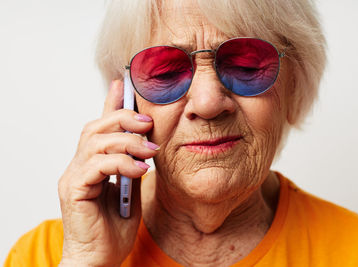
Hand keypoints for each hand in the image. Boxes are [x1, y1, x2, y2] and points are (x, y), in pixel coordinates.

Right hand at [58, 80, 157, 265]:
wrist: (99, 260)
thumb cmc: (113, 228)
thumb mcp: (130, 191)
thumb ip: (132, 167)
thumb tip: (144, 146)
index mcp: (92, 164)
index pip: (100, 127)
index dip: (110, 104)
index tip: (123, 85)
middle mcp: (78, 166)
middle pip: (95, 128)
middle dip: (123, 118)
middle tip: (148, 122)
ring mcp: (73, 177)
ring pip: (95, 142)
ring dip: (127, 141)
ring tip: (149, 150)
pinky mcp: (73, 191)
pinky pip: (97, 166)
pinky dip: (122, 163)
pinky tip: (141, 170)